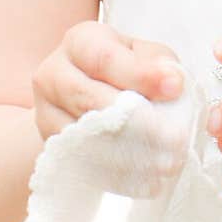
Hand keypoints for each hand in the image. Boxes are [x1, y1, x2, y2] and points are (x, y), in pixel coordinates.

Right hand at [31, 21, 190, 197]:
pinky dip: (116, 174)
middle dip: (139, 122)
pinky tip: (146, 180)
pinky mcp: (50, 148)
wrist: (78, 95)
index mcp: (80, 41)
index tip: (175, 88)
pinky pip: (82, 164)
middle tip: (177, 140)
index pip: (105, 58)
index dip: (141, 75)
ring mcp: (45, 114)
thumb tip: (173, 81)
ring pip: (85, 138)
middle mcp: (53, 74)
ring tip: (167, 164)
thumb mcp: (140, 52)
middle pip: (91, 101)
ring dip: (129, 154)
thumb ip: (157, 62)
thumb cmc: (120, 68)